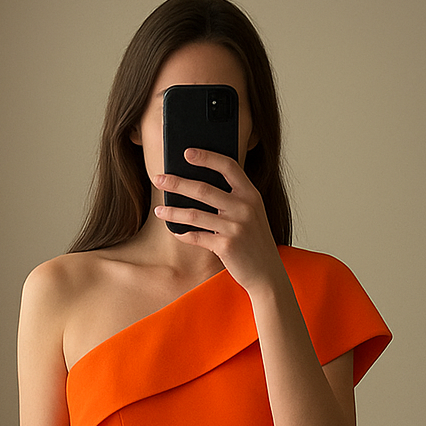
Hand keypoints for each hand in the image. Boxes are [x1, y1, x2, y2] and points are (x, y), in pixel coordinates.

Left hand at [153, 149, 287, 297]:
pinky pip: (198, 237)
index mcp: (251, 194)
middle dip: (177, 183)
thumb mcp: (251, 214)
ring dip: (173, 212)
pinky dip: (183, 234)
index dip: (207, 157)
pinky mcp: (227, 246)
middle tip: (158, 179)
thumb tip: (197, 185)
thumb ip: (233, 198)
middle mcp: (244, 208)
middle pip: (204, 189)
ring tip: (158, 210)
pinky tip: (175, 232)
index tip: (186, 152)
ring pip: (195, 214)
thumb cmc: (254, 241)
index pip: (228, 167)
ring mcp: (236, 227)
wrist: (267, 273)